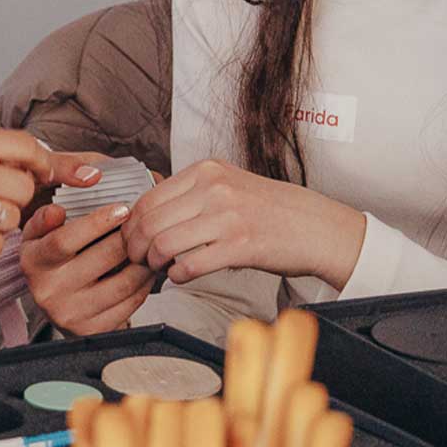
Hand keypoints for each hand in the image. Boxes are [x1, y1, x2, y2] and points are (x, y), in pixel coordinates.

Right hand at [18, 203, 154, 334]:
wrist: (58, 308)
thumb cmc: (52, 264)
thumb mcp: (38, 238)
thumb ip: (44, 219)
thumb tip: (56, 211)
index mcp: (34, 263)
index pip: (64, 240)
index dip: (97, 223)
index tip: (122, 210)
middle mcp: (49, 291)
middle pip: (101, 259)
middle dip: (128, 239)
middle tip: (144, 227)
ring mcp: (72, 314)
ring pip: (122, 283)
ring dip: (142, 263)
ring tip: (148, 248)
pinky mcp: (93, 330)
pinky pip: (130, 304)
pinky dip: (144, 285)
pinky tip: (145, 272)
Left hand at [120, 159, 365, 287]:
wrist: (316, 227)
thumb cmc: (269, 209)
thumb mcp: (227, 183)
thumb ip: (190, 192)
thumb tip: (146, 212)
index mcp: (206, 171)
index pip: (147, 198)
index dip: (131, 224)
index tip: (130, 239)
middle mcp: (213, 188)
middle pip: (149, 222)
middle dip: (135, 246)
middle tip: (137, 259)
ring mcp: (227, 216)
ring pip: (164, 243)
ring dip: (154, 262)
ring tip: (158, 268)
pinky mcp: (241, 246)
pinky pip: (190, 265)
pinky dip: (177, 275)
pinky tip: (180, 275)